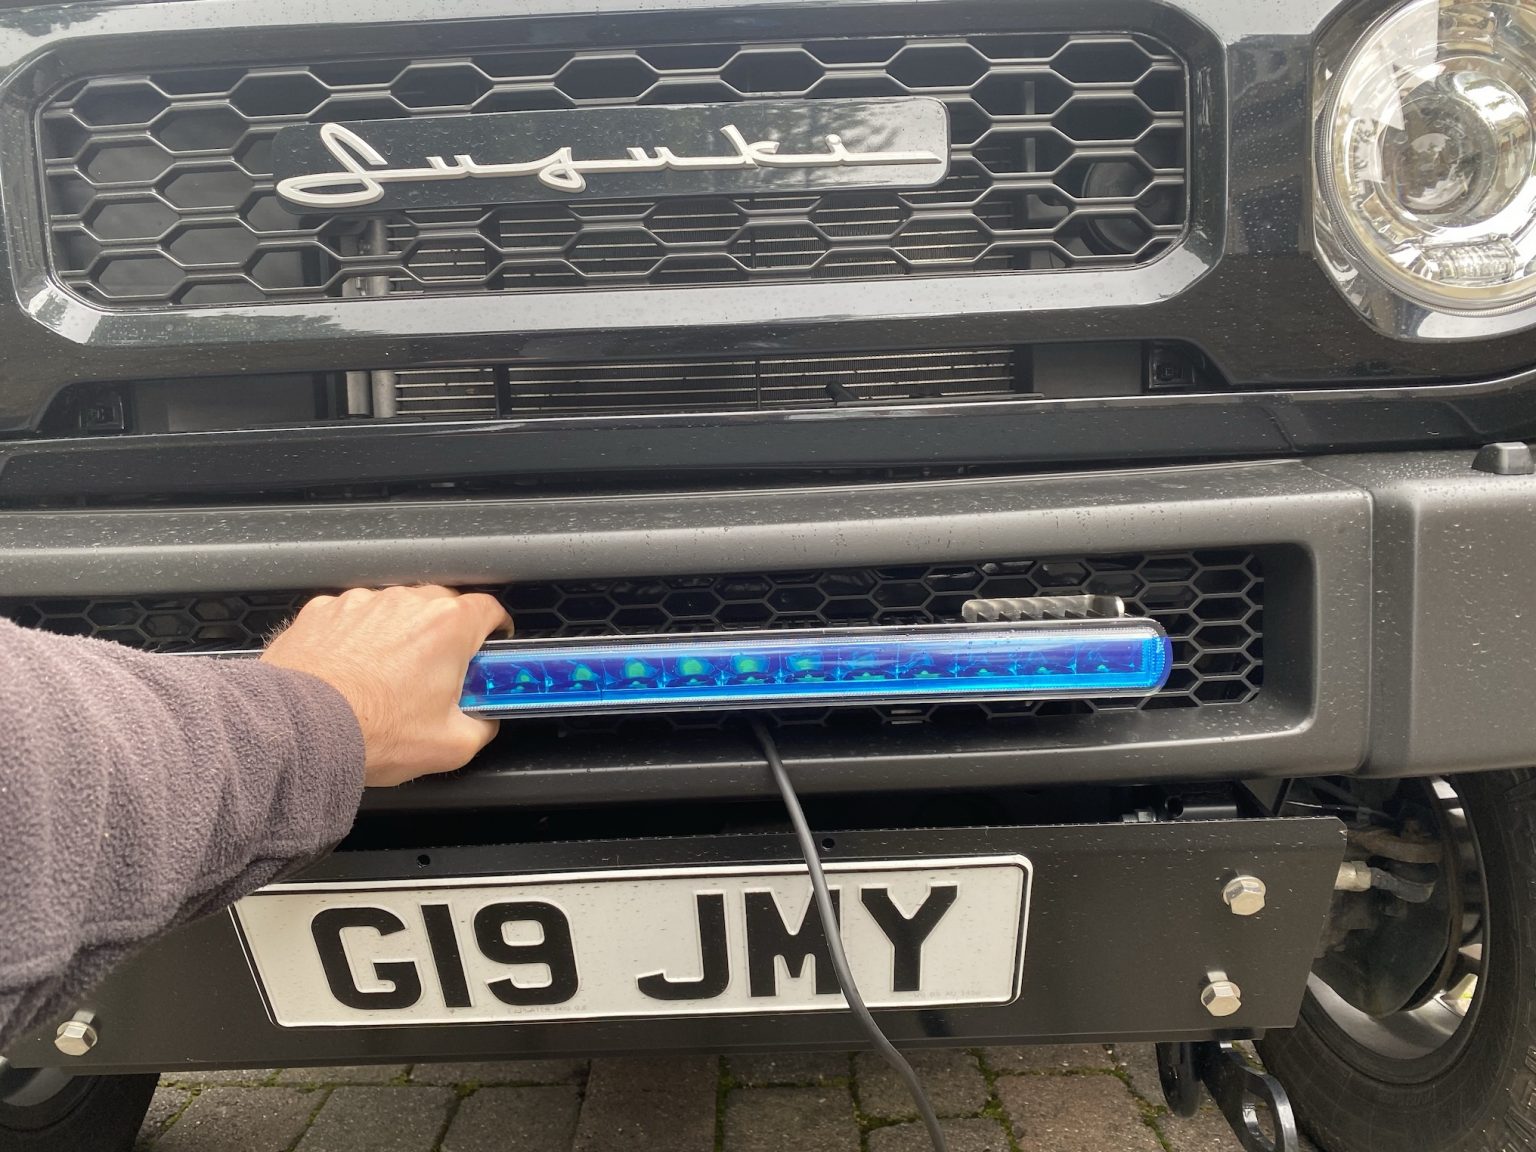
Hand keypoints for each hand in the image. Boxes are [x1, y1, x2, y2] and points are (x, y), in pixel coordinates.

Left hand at [262, 585, 510, 786]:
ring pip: (394, 611)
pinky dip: (356, 639)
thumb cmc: (372, 732)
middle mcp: (406, 603)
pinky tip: (350, 673)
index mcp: (448, 626)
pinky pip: (352, 618)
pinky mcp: (323, 611)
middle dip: (444, 636)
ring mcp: (361, 603)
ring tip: (384, 679)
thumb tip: (484, 722)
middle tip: (435, 675)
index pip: (490, 609)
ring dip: (397, 636)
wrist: (299, 731)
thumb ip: (482, 726)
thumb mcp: (452, 746)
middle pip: (441, 606)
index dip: (494, 630)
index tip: (489, 649)